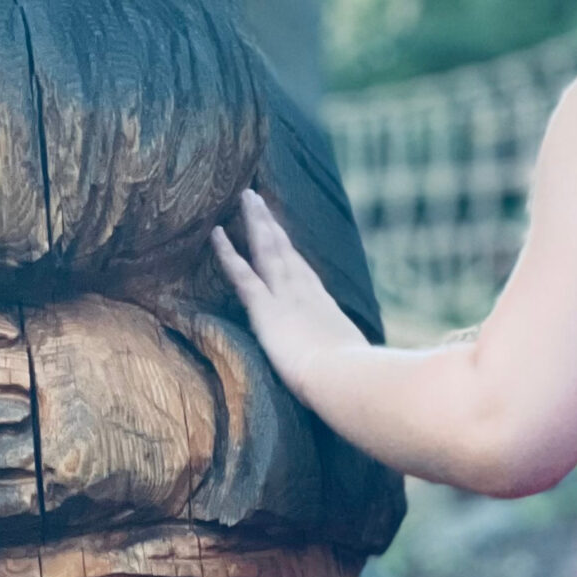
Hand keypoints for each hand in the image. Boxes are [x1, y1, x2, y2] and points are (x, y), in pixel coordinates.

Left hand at [211, 189, 366, 402]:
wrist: (345, 378)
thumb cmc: (353, 378)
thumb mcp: (354, 362)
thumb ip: (348, 356)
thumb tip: (361, 365)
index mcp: (324, 305)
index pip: (301, 270)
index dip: (288, 249)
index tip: (279, 231)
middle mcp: (305, 291)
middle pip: (284, 248)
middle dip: (270, 223)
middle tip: (257, 198)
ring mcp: (286, 295)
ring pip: (267, 249)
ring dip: (255, 222)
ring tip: (245, 198)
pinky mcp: (266, 307)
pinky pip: (241, 273)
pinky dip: (227, 252)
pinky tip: (215, 233)